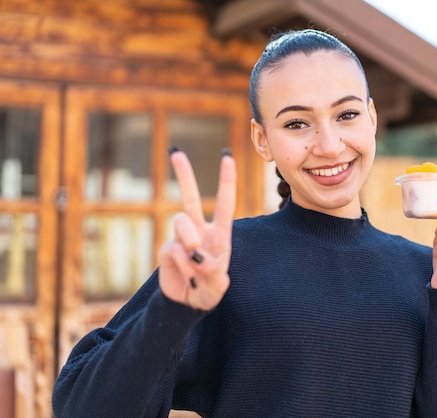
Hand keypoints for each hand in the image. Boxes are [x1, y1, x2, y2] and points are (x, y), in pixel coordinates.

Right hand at [158, 149, 236, 309]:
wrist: (187, 304)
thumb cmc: (209, 291)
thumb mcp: (219, 286)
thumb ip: (214, 273)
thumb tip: (197, 257)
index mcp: (219, 233)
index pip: (224, 202)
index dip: (225, 180)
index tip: (226, 157)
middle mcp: (199, 231)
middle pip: (189, 198)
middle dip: (184, 175)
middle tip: (176, 152)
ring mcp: (181, 239)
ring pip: (182, 222)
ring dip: (191, 242)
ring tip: (197, 264)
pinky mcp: (168, 250)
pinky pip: (175, 249)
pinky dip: (184, 264)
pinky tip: (187, 276)